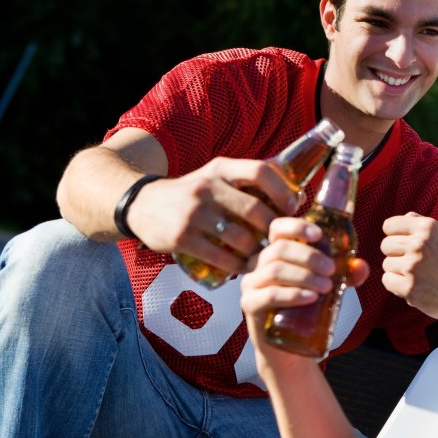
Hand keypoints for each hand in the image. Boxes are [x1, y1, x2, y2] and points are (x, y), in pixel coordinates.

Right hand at [128, 157, 300, 273]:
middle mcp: (207, 188)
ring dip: (258, 251)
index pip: (260, 171)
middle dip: (273, 229)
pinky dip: (237, 265)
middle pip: (255, 210)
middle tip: (281, 240)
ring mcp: (193, 213)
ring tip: (265, 256)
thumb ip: (247, 180)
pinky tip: (244, 268)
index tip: (293, 208)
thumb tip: (296, 190)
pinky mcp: (182, 238)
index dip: (282, 191)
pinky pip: (220, 256)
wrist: (141, 204)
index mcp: (220, 169)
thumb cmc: (192, 193)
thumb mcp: (215, 175)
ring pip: (241, 237)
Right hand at [241, 217, 369, 344]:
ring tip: (327, 287)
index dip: (296, 226)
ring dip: (305, 276)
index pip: (277, 228)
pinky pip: (269, 295)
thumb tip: (360, 266)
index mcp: (276, 252)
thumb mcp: (329, 287)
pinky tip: (311, 298)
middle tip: (332, 270)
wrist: (288, 348)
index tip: (319, 235)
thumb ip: (347, 275)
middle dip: (310, 257)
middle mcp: (259, 264)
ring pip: (275, 270)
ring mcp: (251, 284)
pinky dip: (293, 294)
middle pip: (280, 248)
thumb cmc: (306, 310)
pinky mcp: (250, 305)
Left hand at [380, 212, 437, 325]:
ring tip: (418, 274)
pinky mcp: (409, 287)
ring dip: (398, 271)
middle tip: (414, 262)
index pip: (388, 225)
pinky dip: (396, 285)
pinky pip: (386, 280)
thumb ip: (420, 222)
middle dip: (396, 254)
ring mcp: (414, 266)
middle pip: (385, 245)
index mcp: (427, 227)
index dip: (395, 236)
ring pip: (386, 264)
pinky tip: (413, 285)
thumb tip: (403, 217)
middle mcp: (420, 244)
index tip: (405, 244)